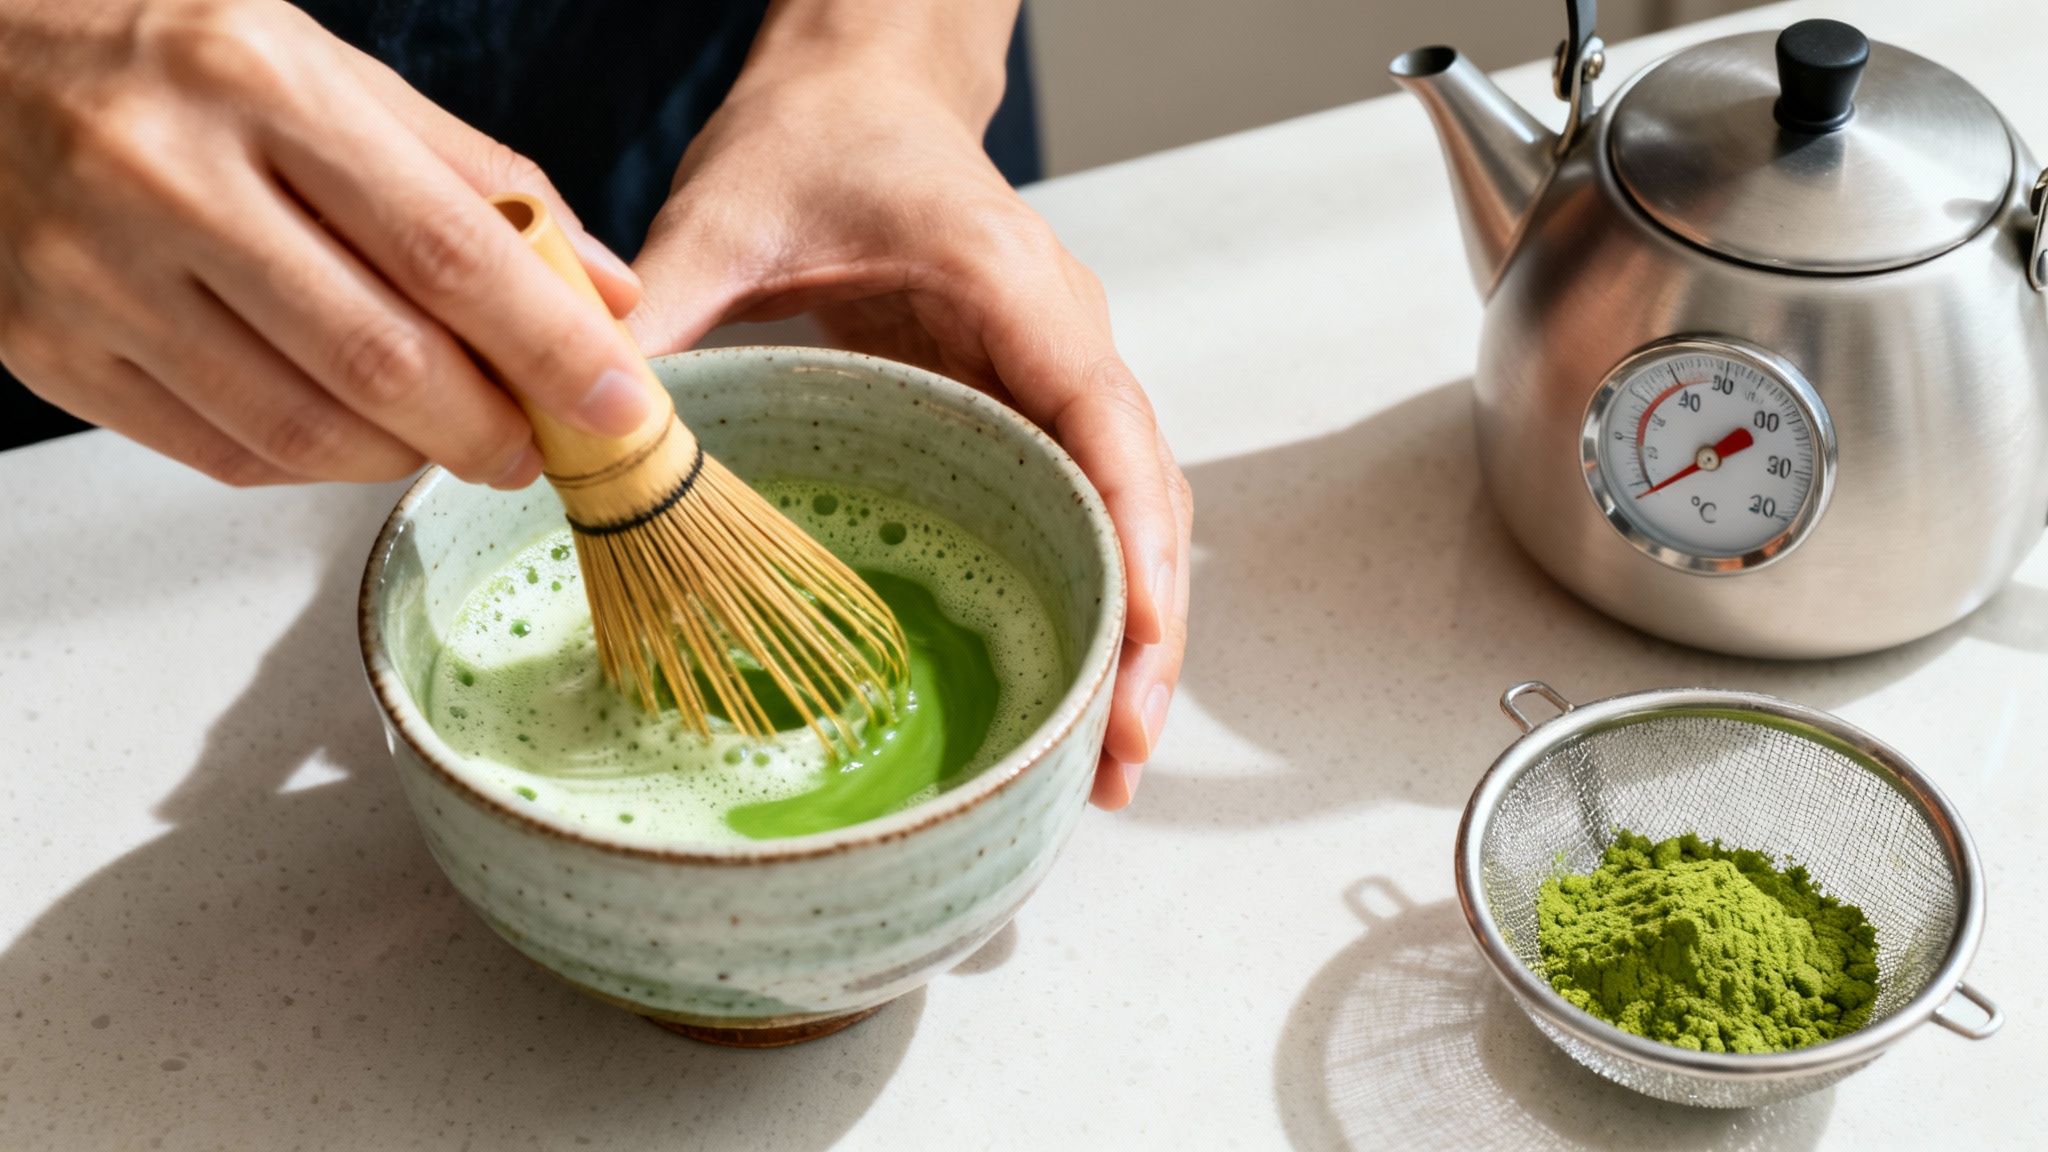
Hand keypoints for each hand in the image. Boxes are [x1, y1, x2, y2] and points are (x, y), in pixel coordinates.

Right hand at [0, 0, 651, 487]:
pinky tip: (354, 437)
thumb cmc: (170, 63)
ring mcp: (94, 273)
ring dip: (407, 458)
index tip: (621, 405)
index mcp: (259, 84)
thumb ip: (475, 176)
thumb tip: (608, 289)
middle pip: (380, 358)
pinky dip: (315, 466)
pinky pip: (220, 453)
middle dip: (489, 428)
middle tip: (539, 446)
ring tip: (452, 437)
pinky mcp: (46, 351)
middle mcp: (167, 177)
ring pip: (302, 428)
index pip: (447, 247)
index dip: (552, 346)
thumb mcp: (326, 72)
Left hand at [629, 48, 1190, 809]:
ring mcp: (1058, 377)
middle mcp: (1063, 335)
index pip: (1102, 416)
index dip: (1129, 530)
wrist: (861, 93)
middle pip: (1144, 493)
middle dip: (1147, 627)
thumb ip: (663, 312)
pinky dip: (1093, 598)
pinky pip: (1085, 509)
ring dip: (1134, 632)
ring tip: (1107, 759)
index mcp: (1013, 284)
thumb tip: (591, 432)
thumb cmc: (817, 136)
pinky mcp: (1031, 409)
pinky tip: (1071, 684)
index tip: (1138, 633)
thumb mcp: (724, 212)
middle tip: (1119, 755)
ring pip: (1131, 514)